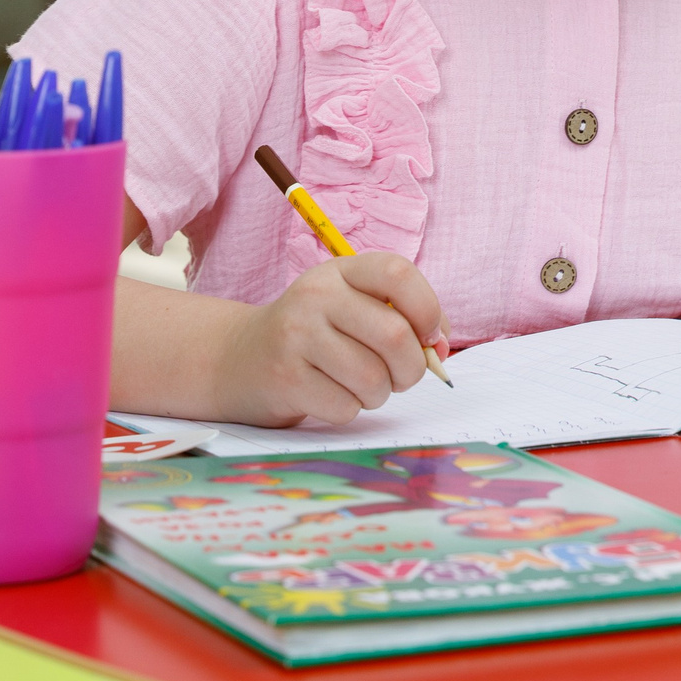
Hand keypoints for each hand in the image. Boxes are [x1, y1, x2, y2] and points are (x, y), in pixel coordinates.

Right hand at [213, 254, 449, 426]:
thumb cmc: (317, 333)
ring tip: (364, 385)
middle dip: (412, 367)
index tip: (430, 335)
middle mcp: (316, 296)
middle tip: (404, 375)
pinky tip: (332, 395)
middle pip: (395, 335)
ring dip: (381, 393)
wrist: (239, 359)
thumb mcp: (353, 306)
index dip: (427, 308)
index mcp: (341, 271)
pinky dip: (350, 409)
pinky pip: (346, 406)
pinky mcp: (285, 378)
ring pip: (373, 378)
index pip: (398, 273)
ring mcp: (296, 336)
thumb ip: (404, 317)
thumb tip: (441, 348)